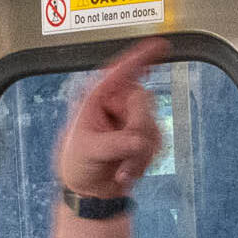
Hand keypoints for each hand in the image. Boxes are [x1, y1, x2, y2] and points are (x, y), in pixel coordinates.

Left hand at [53, 38, 168, 199]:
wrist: (88, 192)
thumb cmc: (76, 164)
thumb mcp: (89, 150)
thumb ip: (115, 143)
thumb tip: (138, 140)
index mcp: (97, 98)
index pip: (121, 71)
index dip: (142, 57)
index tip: (161, 46)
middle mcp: (116, 105)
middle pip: (144, 103)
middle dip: (137, 130)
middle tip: (126, 148)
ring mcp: (131, 121)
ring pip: (153, 127)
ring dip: (139, 153)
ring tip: (120, 167)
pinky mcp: (142, 138)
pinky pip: (157, 143)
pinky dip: (143, 162)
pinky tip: (126, 170)